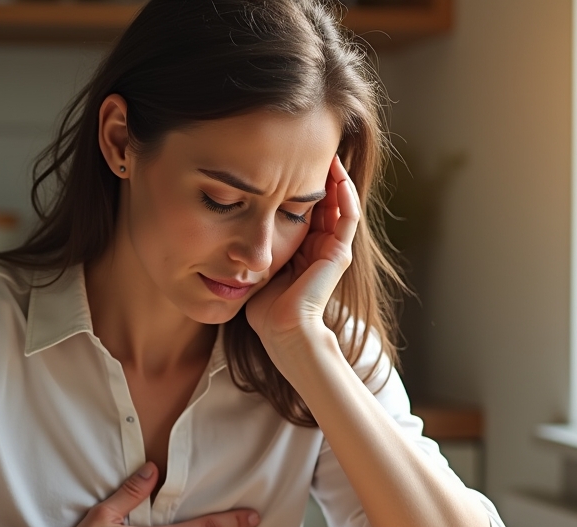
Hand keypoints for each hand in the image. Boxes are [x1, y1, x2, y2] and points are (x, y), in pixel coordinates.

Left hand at [246, 155, 359, 352]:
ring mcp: (333, 250)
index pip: (305, 208)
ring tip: (329, 152)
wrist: (281, 330)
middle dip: (318, 174)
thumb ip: (253, 246)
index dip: (299, 183)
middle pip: (325, 201)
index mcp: (302, 249)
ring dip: (336, 178)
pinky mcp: (340, 253)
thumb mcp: (256, 266)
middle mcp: (320, 247)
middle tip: (311, 146)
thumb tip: (228, 224)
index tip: (287, 159)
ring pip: (340, 204)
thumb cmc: (264, 308)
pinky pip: (348, 217)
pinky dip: (345, 195)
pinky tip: (337, 174)